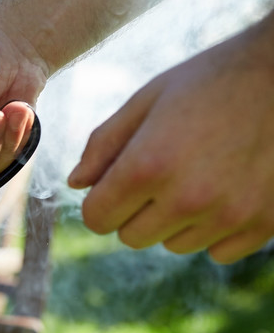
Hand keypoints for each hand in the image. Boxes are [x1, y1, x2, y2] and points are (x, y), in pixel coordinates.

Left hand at [71, 20, 273, 263]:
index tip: (116, 182)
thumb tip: (77, 184)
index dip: (100, 201)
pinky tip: (228, 190)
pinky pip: (219, 251)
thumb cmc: (211, 81)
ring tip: (199, 175)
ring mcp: (229, 215)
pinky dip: (217, 230)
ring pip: (175, 245)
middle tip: (162, 173)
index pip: (96, 219)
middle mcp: (187, 198)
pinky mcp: (264, 224)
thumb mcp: (147, 100)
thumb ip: (104, 144)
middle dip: (135, 211)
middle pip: (132, 237)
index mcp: (147, 166)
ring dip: (177, 220)